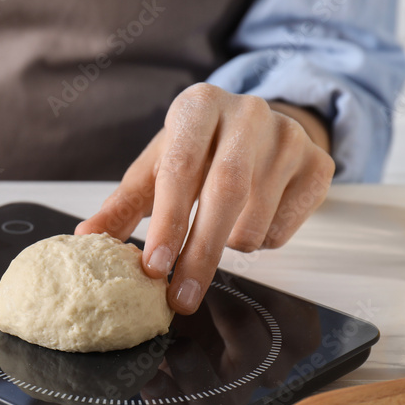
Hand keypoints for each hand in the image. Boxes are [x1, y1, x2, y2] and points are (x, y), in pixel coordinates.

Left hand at [75, 83, 333, 314]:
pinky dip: (261, 241)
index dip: (168, 222)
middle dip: (200, 254)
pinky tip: (251, 220)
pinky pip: (285, 227)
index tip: (154, 267)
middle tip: (181, 298)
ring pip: (256, 217)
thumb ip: (122, 205)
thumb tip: (85, 239)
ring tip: (218, 233)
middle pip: (225, 194)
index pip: (182, 168)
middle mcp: (247, 112)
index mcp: (198, 106)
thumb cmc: (198, 151)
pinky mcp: (319, 164)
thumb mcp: (157, 168)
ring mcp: (289, 136)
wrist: (257, 129)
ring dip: (230, 245)